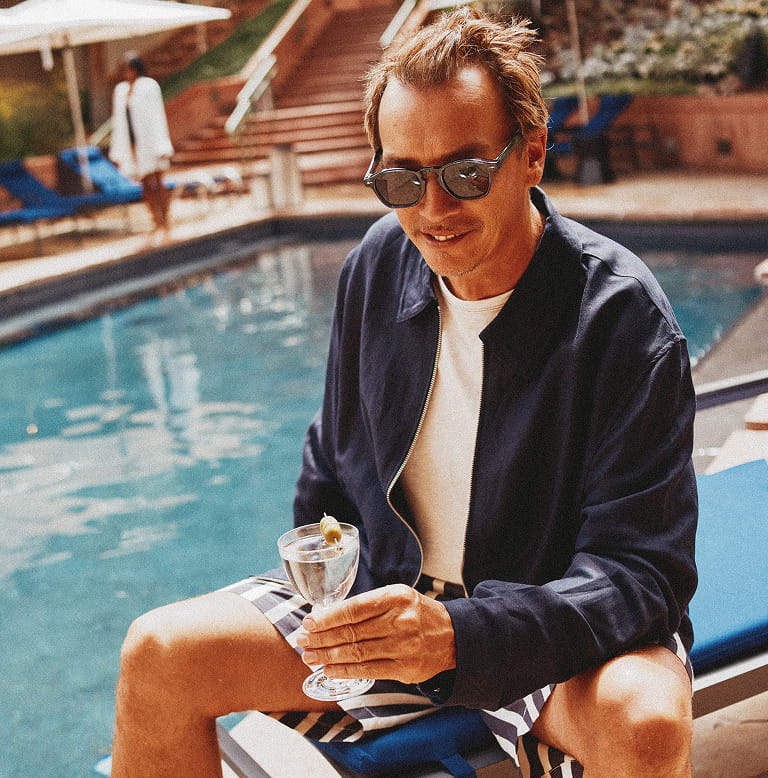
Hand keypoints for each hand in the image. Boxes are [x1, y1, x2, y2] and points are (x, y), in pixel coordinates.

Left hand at [296, 584, 455, 684]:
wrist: (453, 636)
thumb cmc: (417, 613)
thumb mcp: (397, 597)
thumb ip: (368, 605)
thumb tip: (328, 616)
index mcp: (396, 597)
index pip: (354, 608)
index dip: (328, 617)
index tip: (309, 621)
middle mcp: (401, 620)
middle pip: (352, 631)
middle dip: (322, 637)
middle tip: (302, 640)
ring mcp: (403, 646)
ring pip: (357, 652)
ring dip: (328, 656)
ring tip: (310, 656)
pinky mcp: (404, 668)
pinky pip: (368, 670)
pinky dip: (345, 671)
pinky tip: (329, 670)